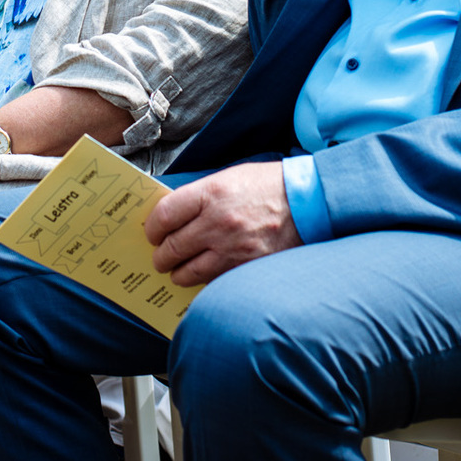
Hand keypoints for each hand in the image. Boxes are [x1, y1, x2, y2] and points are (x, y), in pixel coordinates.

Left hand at [144, 161, 299, 285]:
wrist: (308, 201)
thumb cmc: (268, 186)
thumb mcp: (229, 178)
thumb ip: (200, 197)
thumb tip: (172, 216)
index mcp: (211, 194)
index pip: (164, 216)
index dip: (152, 228)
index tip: (152, 233)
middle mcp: (218, 223)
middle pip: (171, 248)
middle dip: (161, 256)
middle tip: (161, 256)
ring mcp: (233, 249)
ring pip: (188, 273)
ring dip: (178, 274)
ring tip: (178, 270)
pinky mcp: (247, 268)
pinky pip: (213, 283)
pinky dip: (204, 282)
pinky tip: (204, 276)